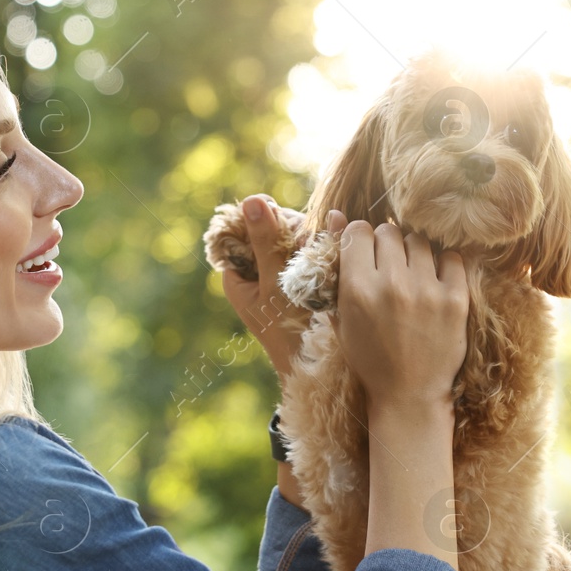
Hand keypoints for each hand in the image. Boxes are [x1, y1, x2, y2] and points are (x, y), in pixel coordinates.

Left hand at [220, 194, 310, 382]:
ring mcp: (282, 276)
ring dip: (311, 242)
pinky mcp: (305, 281)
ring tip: (321, 261)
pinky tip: (333, 262)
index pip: (245, 227)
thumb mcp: (274, 285)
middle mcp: (258, 272)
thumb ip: (265, 242)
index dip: (267, 219)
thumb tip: (252, 199)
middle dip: (293, 232)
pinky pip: (311, 254)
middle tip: (308, 250)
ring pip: (296, 240)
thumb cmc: (290, 333)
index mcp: (238, 274)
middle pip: (273, 229)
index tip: (288, 229)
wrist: (320, 371)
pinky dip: (321, 253)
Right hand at [331, 215, 467, 412]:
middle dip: (386, 245)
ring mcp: (426, 290)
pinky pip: (452, 256)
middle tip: (389, 267)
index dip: (360, 239)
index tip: (365, 254)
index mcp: (356, 289)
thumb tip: (337, 213)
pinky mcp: (456, 299)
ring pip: (419, 240)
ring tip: (412, 275)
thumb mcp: (342, 315)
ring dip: (413, 253)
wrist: (409, 394)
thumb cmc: (369, 356)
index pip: (358, 230)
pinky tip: (435, 281)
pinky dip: (443, 264)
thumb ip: (337, 265)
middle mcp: (391, 285)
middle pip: (389, 231)